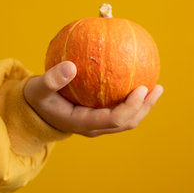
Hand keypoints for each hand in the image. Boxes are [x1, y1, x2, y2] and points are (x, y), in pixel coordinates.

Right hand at [24, 61, 162, 136]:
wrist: (36, 110)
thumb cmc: (38, 98)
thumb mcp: (38, 88)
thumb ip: (51, 79)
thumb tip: (70, 66)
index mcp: (84, 123)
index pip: (114, 120)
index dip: (131, 107)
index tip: (141, 88)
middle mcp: (95, 127)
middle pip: (127, 122)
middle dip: (144, 107)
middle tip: (157, 87)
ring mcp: (100, 124)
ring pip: (128, 119)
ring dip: (143, 105)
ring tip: (156, 87)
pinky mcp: (101, 116)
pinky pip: (122, 109)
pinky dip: (134, 99)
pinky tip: (140, 81)